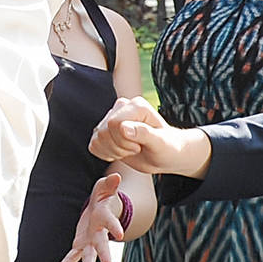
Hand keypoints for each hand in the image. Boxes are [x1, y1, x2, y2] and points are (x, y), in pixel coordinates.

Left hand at [52, 173, 125, 261]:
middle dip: (104, 255)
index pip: (111, 222)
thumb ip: (110, 184)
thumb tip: (117, 176)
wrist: (101, 211)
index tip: (120, 233)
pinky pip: (70, 258)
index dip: (115, 226)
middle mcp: (99, 234)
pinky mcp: (80, 245)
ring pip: (89, 257)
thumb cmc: (104, 198)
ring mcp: (90, 242)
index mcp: (105, 218)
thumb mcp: (105, 188)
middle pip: (102, 245)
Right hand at [88, 96, 211, 177]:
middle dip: (119, 148)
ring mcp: (112, 118)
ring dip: (113, 152)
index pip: (114, 123)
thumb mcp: (161, 144)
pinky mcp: (105, 130)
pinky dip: (105, 154)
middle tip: (136, 149)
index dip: (124, 141)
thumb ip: (144, 133)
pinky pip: (93, 145)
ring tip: (130, 151)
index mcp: (136, 105)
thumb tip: (123, 128)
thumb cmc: (168, 149)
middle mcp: (122, 107)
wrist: (165, 155)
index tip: (140, 146)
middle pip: (103, 131)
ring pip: (97, 139)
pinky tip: (120, 153)